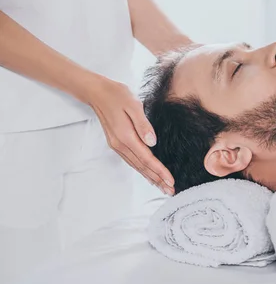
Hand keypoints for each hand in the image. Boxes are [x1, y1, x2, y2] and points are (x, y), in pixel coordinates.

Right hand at [86, 76, 174, 194]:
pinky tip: (148, 173)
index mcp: (126, 136)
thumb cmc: (116, 95)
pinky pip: (132, 161)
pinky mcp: (117, 143)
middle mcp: (120, 145)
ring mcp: (117, 145)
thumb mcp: (133, 104)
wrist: (97, 92)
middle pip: (142, 167)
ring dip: (150, 177)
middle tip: (170, 191)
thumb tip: (153, 142)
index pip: (147, 159)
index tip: (171, 181)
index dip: (160, 171)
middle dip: (157, 180)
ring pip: (136, 166)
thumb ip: (143, 124)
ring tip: (162, 187)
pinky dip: (142, 170)